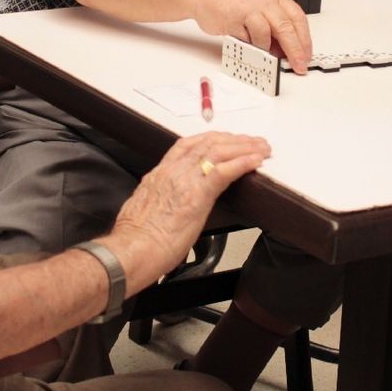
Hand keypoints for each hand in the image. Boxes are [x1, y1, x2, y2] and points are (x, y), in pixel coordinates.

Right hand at [109, 132, 270, 288]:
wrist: (130, 251)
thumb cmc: (135, 240)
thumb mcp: (144, 210)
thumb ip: (160, 200)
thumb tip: (169, 206)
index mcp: (159, 174)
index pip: (186, 145)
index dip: (209, 139)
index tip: (224, 139)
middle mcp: (172, 171)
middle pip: (207, 144)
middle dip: (233, 140)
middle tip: (251, 142)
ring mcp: (184, 181)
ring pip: (219, 152)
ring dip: (244, 148)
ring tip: (261, 149)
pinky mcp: (197, 195)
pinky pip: (224, 172)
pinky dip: (243, 163)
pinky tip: (255, 162)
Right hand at [193, 0, 312, 71]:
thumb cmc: (233, 4)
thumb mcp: (260, 10)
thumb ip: (274, 28)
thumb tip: (287, 52)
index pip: (298, 18)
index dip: (304, 40)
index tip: (306, 56)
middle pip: (285, 27)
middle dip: (294, 50)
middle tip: (298, 65)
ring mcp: (247, 7)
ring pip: (265, 33)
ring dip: (267, 49)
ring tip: (264, 54)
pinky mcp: (232, 17)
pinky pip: (246, 38)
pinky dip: (249, 46)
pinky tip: (248, 45)